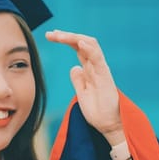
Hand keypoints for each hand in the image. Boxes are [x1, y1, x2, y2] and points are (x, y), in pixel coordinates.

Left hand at [45, 30, 124, 144]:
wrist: (108, 125)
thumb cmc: (97, 111)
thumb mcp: (81, 93)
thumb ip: (78, 80)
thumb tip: (74, 68)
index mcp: (89, 69)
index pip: (77, 48)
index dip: (65, 40)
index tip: (51, 36)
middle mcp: (95, 66)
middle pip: (82, 43)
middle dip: (66, 36)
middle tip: (50, 34)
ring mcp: (100, 70)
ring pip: (89, 45)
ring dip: (73, 38)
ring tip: (59, 35)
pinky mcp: (105, 76)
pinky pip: (97, 58)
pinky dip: (89, 48)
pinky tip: (79, 42)